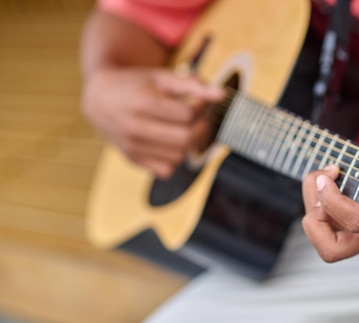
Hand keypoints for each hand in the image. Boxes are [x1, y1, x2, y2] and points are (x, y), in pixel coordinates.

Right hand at [82, 68, 223, 177]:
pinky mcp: (132, 160)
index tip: (199, 103)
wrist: (99, 98)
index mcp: (143, 103)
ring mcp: (133, 146)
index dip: (200, 107)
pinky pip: (167, 170)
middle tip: (200, 120)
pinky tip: (169, 143)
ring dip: (188, 144)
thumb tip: (221, 94)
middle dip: (201, 129)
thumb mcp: (162, 77)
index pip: (187, 114)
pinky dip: (174, 159)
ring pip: (179, 156)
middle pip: (186, 138)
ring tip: (182, 128)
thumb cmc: (135, 85)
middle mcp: (135, 127)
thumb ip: (193, 84)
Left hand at [301, 139, 358, 261]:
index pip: (356, 224)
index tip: (334, 173)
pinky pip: (315, 218)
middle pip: (330, 249)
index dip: (334, 200)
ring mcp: (352, 228)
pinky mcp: (341, 218)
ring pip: (317, 231)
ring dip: (310, 198)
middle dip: (315, 217)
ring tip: (326, 174)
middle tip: (322, 187)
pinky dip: (312, 195)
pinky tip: (327, 177)